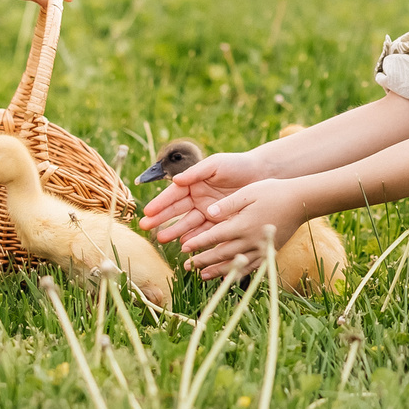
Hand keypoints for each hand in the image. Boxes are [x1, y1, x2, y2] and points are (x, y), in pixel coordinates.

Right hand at [139, 151, 267, 241]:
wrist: (262, 174)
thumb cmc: (237, 165)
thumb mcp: (215, 164)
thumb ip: (196, 172)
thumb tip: (176, 180)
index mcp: (194, 183)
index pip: (173, 194)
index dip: (160, 203)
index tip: (148, 211)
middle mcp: (197, 198)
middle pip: (176, 211)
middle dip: (161, 219)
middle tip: (146, 227)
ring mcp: (207, 211)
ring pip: (188, 223)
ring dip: (174, 231)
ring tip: (162, 238)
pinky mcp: (219, 222)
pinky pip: (204, 231)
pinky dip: (194, 238)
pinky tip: (184, 244)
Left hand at [173, 177, 305, 279]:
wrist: (301, 201)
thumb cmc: (274, 192)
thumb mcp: (248, 192)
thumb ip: (228, 204)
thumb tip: (208, 212)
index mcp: (242, 224)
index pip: (214, 236)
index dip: (198, 243)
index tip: (185, 248)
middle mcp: (250, 240)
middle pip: (221, 254)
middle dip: (203, 260)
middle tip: (187, 266)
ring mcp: (261, 249)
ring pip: (235, 264)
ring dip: (217, 271)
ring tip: (202, 275)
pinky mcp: (269, 252)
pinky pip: (251, 267)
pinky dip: (238, 273)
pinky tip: (229, 277)